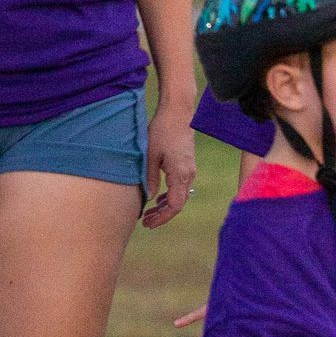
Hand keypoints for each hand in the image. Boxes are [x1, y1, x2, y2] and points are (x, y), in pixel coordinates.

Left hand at [141, 103, 195, 228]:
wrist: (178, 113)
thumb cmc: (162, 131)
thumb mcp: (150, 155)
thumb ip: (149, 179)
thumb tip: (149, 199)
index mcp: (180, 174)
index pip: (174, 206)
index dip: (162, 218)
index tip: (148, 223)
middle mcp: (188, 175)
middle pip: (178, 204)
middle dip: (162, 215)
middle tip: (145, 222)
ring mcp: (190, 170)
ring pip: (180, 196)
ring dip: (165, 206)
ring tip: (149, 213)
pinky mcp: (187, 165)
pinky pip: (180, 187)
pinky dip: (170, 196)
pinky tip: (158, 198)